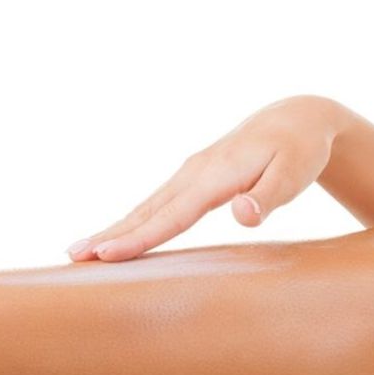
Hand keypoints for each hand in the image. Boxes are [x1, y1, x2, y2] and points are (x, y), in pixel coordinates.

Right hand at [66, 95, 344, 261]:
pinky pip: (158, 202)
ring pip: (148, 205)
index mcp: (217, 175)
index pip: (175, 214)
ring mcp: (191, 173)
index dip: (142, 237)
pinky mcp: (194, 177)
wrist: (295, 118)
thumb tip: (242, 214)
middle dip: (113, 234)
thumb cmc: (299, 151)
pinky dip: (135, 219)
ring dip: (115, 227)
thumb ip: (269, 196)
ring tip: (80, 251)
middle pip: (149, 209)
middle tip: (73, 256)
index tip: (107, 254)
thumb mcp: (294, 174)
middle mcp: (196, 172)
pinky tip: (119, 235)